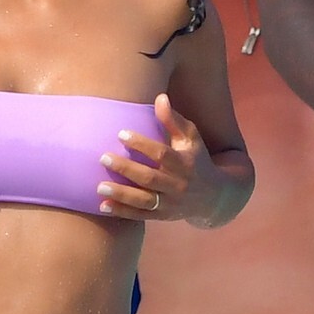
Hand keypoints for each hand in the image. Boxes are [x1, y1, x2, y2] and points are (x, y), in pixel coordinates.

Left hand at [97, 93, 221, 224]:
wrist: (215, 197)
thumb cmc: (197, 160)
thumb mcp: (191, 139)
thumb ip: (174, 120)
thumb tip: (160, 97)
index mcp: (185, 163)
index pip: (162, 154)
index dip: (142, 144)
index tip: (121, 133)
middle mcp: (178, 185)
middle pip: (149, 178)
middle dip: (126, 169)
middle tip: (102, 157)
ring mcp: (170, 203)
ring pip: (144, 201)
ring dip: (121, 194)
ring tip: (99, 186)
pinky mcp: (162, 216)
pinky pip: (140, 216)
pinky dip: (122, 212)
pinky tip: (102, 206)